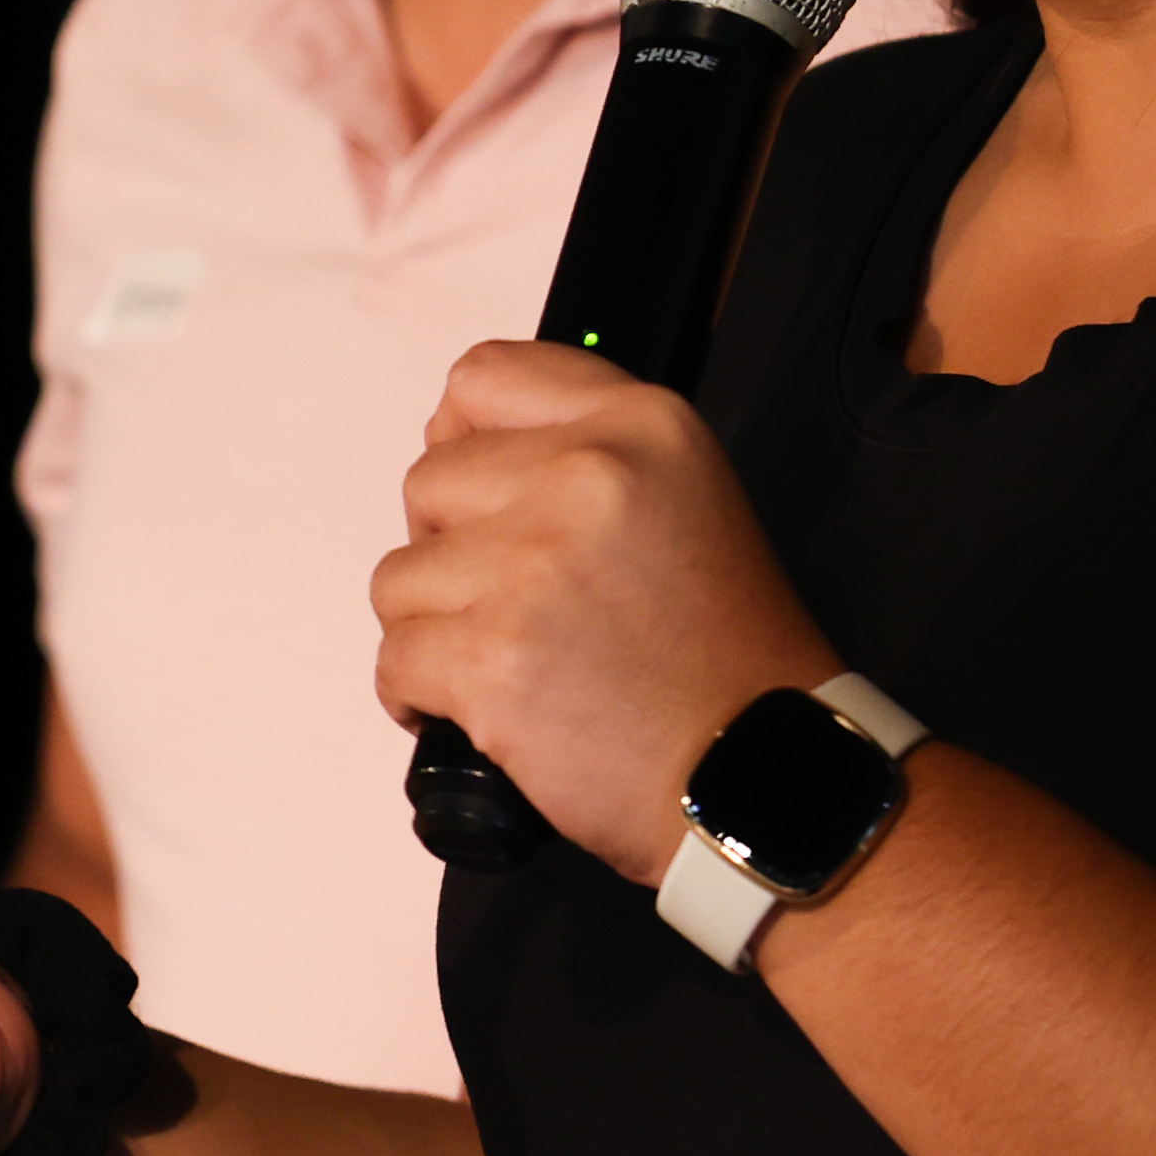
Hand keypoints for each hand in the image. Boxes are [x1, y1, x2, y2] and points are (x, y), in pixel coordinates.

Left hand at [370, 342, 838, 877]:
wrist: (760, 778)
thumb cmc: (727, 659)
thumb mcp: (688, 501)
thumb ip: (587, 455)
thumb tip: (454, 444)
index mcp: (642, 424)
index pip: (484, 377)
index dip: (462, 441)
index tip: (479, 499)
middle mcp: (587, 474)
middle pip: (428, 481)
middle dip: (449, 551)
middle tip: (512, 604)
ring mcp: (534, 564)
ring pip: (400, 577)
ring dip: (435, 629)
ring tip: (509, 666)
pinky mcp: (494, 655)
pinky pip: (395, 661)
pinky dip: (419, 698)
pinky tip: (482, 713)